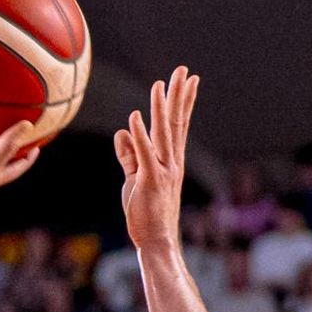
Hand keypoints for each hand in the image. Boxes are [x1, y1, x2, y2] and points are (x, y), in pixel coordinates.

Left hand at [115, 67, 199, 257]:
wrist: (156, 241)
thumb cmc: (146, 214)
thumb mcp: (134, 179)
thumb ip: (129, 155)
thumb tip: (122, 132)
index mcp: (170, 161)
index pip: (178, 125)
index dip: (183, 101)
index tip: (189, 80)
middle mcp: (171, 162)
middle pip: (176, 123)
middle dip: (179, 95)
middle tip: (183, 70)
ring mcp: (163, 171)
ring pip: (163, 134)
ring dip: (161, 108)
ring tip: (160, 85)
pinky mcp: (150, 181)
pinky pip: (144, 154)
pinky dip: (140, 135)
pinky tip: (135, 117)